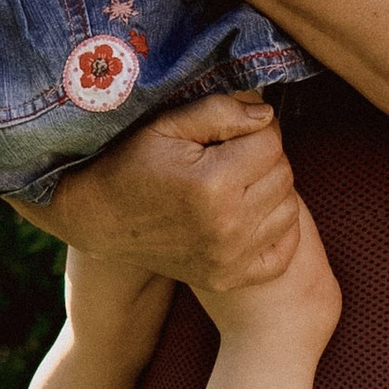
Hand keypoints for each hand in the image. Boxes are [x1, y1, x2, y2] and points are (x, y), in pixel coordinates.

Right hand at [11, 90, 302, 286]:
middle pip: (283, 174)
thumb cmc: (132, 163)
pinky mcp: (228, 277)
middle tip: (233, 153)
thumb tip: (268, 114)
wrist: (99, 218)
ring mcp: (229, 258)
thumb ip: (220, 111)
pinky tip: (250, 214)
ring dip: (272, 190)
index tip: (234, 128)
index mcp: (213, 183)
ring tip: (239, 182)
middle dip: (263, 156)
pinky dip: (276, 231)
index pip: (270, 142)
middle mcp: (227, 226)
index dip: (256, 126)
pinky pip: (282, 252)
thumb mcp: (167, 124)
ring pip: (289, 209)